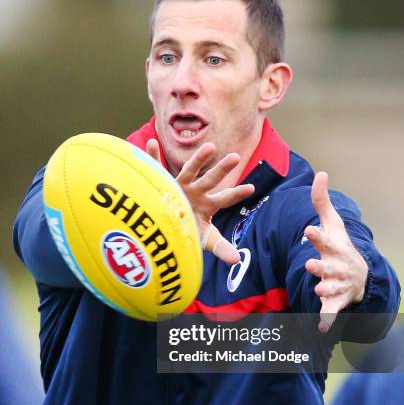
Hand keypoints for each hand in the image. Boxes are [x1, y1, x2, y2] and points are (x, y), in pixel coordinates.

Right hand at [146, 139, 254, 263]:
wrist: (165, 226)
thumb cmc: (188, 231)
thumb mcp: (204, 239)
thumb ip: (221, 247)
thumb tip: (237, 261)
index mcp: (207, 204)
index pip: (225, 198)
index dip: (236, 194)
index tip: (251, 188)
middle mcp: (196, 192)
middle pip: (211, 180)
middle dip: (222, 170)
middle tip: (236, 157)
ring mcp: (179, 185)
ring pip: (189, 170)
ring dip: (198, 160)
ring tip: (210, 147)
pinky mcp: (161, 182)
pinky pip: (156, 167)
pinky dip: (152, 156)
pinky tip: (151, 142)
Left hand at [304, 172, 367, 332]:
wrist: (360, 275)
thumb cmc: (340, 246)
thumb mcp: (332, 224)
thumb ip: (321, 202)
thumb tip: (320, 173)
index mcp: (332, 247)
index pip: (323, 240)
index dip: (317, 236)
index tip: (309, 230)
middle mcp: (336, 265)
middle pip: (327, 265)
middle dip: (320, 265)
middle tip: (311, 264)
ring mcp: (337, 283)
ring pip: (330, 288)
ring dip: (325, 289)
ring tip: (319, 289)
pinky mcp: (335, 300)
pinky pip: (331, 311)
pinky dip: (327, 319)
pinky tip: (321, 327)